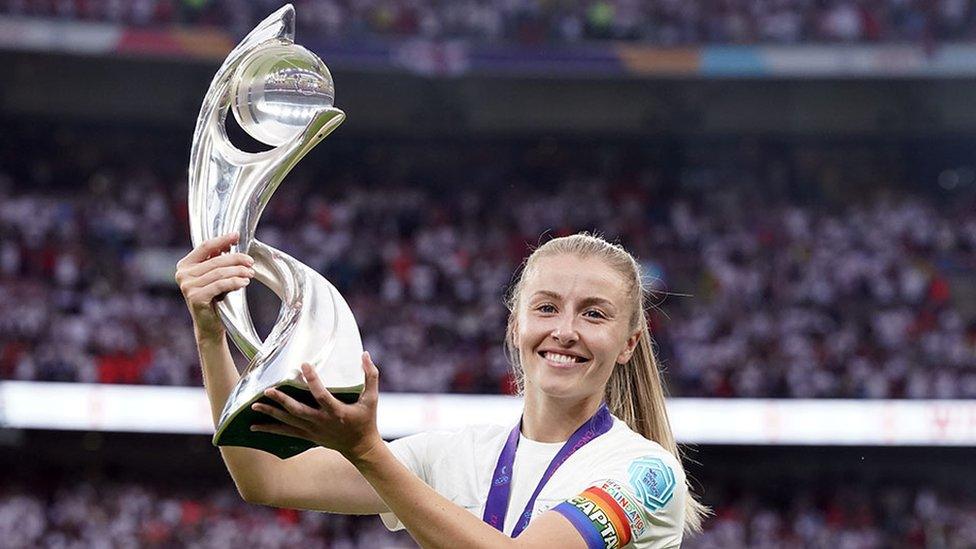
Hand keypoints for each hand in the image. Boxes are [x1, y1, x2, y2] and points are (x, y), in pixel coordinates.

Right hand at [175, 232, 254, 340]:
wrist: (209, 326)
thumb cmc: (214, 299)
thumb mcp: (215, 276)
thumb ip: (218, 260)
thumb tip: (233, 241)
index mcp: (185, 265)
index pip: (206, 246)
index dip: (222, 240)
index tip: (236, 235)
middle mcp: (183, 274)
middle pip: (216, 260)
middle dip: (236, 259)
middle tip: (250, 262)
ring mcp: (187, 286)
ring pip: (219, 272)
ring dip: (238, 271)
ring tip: (250, 273)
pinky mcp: (195, 297)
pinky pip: (220, 285)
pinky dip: (235, 282)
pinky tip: (244, 283)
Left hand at [251, 352, 383, 461]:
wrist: (360, 448)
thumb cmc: (367, 420)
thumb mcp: (372, 398)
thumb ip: (371, 376)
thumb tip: (365, 354)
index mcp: (337, 412)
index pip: (321, 395)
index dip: (312, 380)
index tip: (303, 365)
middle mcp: (322, 422)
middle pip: (298, 411)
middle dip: (282, 401)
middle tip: (267, 390)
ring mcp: (313, 431)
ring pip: (288, 422)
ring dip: (271, 413)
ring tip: (254, 405)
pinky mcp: (308, 436)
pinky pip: (286, 433)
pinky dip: (270, 429)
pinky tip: (254, 426)